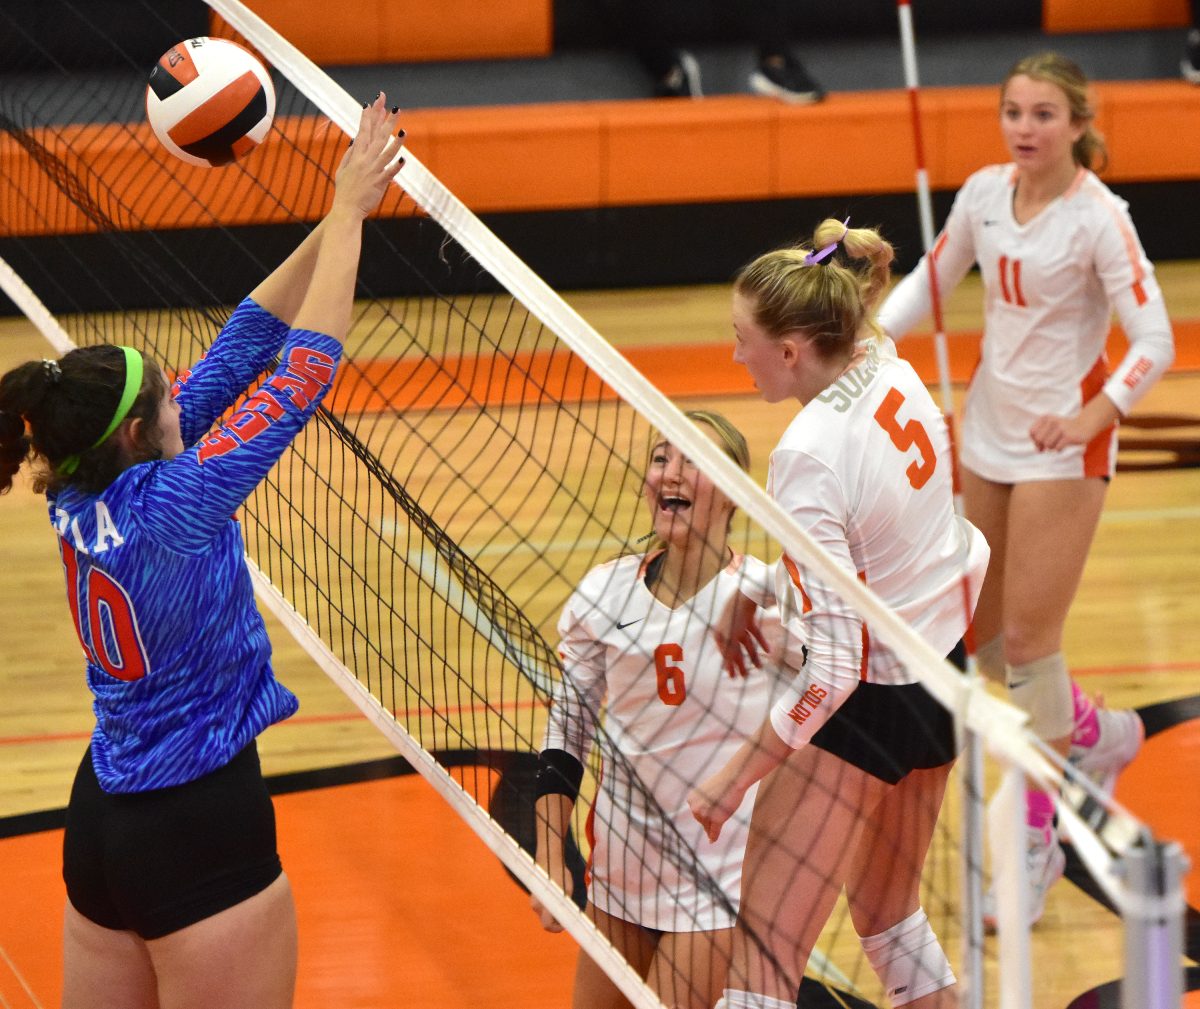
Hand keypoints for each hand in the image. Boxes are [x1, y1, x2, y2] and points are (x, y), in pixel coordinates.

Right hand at [331, 92, 404, 219]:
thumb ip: (350, 154)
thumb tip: (356, 140)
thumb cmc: (345, 190)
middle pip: (377, 137)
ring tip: (403, 130)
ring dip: (395, 142)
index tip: (373, 103)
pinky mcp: (379, 183)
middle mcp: (365, 160)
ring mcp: (372, 171)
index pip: (363, 131)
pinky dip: (395, 167)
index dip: (368, 117)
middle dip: (385, 121)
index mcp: (356, 155)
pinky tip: (403, 160)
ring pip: (385, 153)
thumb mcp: (343, 169)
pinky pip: (389, 174)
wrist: (346, 209)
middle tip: (394, 107)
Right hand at [530, 848, 569, 932]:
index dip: (557, 929)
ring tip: (564, 903)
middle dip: (556, 921)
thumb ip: (565, 907)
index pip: (548, 926)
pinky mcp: (534, 897)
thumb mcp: (567, 892)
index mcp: (543, 905)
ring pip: (544, 915)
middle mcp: (535, 905)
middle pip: (546, 922)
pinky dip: (549, 908)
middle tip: (567, 914)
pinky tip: (557, 898)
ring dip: (553, 914)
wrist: (549, 860)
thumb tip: (569, 919)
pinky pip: (542, 908)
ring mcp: (533, 901)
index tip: (566, 924)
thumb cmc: (560, 875)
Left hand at [687, 770, 744, 842]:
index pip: (697, 813)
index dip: (705, 814)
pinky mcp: (716, 819)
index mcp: (691, 800)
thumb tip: (701, 820)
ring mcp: (705, 814)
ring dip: (714, 825)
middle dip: (709, 820)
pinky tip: (712, 841)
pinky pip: (714, 832)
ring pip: (708, 827)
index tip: (712, 809)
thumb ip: (702, 804)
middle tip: (720, 810)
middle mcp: (695, 808)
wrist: (733, 779)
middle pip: (702, 821)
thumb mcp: (707, 793)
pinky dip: (713, 837)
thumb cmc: (723, 784)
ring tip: (723, 813)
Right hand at [714, 591, 769, 677]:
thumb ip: (728, 653)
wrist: (744, 597)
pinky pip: (755, 634)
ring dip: (753, 655)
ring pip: (746, 644)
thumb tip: (726, 667)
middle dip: (741, 663)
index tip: (733, 677)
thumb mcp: (728, 639)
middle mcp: (728, 631)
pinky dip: (761, 642)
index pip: (725, 654)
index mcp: (720, 636)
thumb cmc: (733, 618)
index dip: (729, 665)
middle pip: (735, 650)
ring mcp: (739, 625)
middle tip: (746, 676)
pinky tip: (768, 651)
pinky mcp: (749, 620)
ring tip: (760, 667)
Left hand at [1029, 413, 1092, 451]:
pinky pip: (1057, 448)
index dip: (1035, 440)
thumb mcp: (1050, 428)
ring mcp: (1061, 428)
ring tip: (1058, 443)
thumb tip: (1038, 450)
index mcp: (1046, 417)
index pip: (1032, 432)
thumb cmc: (1065, 429)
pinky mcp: (1069, 436)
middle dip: (1042, 445)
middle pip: (1038, 440)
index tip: (1043, 441)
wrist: (1085, 424)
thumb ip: (1040, 438)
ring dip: (1052, 447)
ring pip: (1047, 445)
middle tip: (1051, 444)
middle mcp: (1052, 421)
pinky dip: (1059, 449)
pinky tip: (1064, 445)